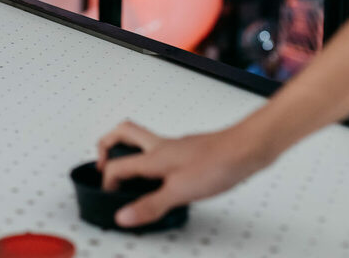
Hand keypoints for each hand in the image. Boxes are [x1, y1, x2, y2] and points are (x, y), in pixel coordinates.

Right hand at [97, 119, 272, 227]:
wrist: (247, 149)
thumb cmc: (218, 163)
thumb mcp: (180, 191)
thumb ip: (150, 204)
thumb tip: (123, 215)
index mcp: (153, 156)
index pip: (116, 165)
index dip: (107, 182)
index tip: (110, 198)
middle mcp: (160, 146)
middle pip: (122, 132)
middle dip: (106, 144)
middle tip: (101, 162)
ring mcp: (175, 146)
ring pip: (141, 140)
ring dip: (128, 150)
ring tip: (126, 168)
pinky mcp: (188, 151)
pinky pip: (160, 150)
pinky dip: (151, 159)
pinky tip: (162, 176)